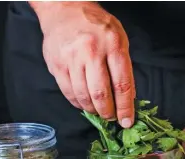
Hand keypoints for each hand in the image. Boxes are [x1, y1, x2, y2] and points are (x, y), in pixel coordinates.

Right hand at [32, 1, 135, 127]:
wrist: (64, 9)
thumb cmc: (96, 25)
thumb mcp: (118, 38)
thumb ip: (123, 67)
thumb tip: (128, 97)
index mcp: (113, 44)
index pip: (122, 84)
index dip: (125, 107)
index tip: (127, 121)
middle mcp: (91, 51)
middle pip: (101, 94)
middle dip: (108, 112)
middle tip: (111, 117)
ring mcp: (72, 58)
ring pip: (84, 96)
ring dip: (93, 109)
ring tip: (98, 110)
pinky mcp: (57, 64)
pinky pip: (69, 92)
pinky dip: (78, 103)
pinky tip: (84, 103)